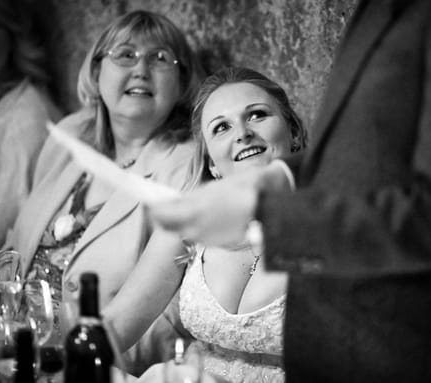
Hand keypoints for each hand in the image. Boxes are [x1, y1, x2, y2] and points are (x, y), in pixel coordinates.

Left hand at [149, 163, 290, 246]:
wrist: (278, 200)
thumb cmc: (248, 186)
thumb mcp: (216, 187)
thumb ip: (192, 198)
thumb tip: (172, 203)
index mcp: (196, 211)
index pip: (163, 215)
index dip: (154, 210)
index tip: (151, 203)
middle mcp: (201, 229)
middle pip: (172, 228)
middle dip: (167, 218)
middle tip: (166, 207)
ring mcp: (213, 239)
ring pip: (188, 233)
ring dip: (184, 224)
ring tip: (188, 210)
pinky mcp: (225, 245)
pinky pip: (205, 238)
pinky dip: (201, 229)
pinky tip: (209, 219)